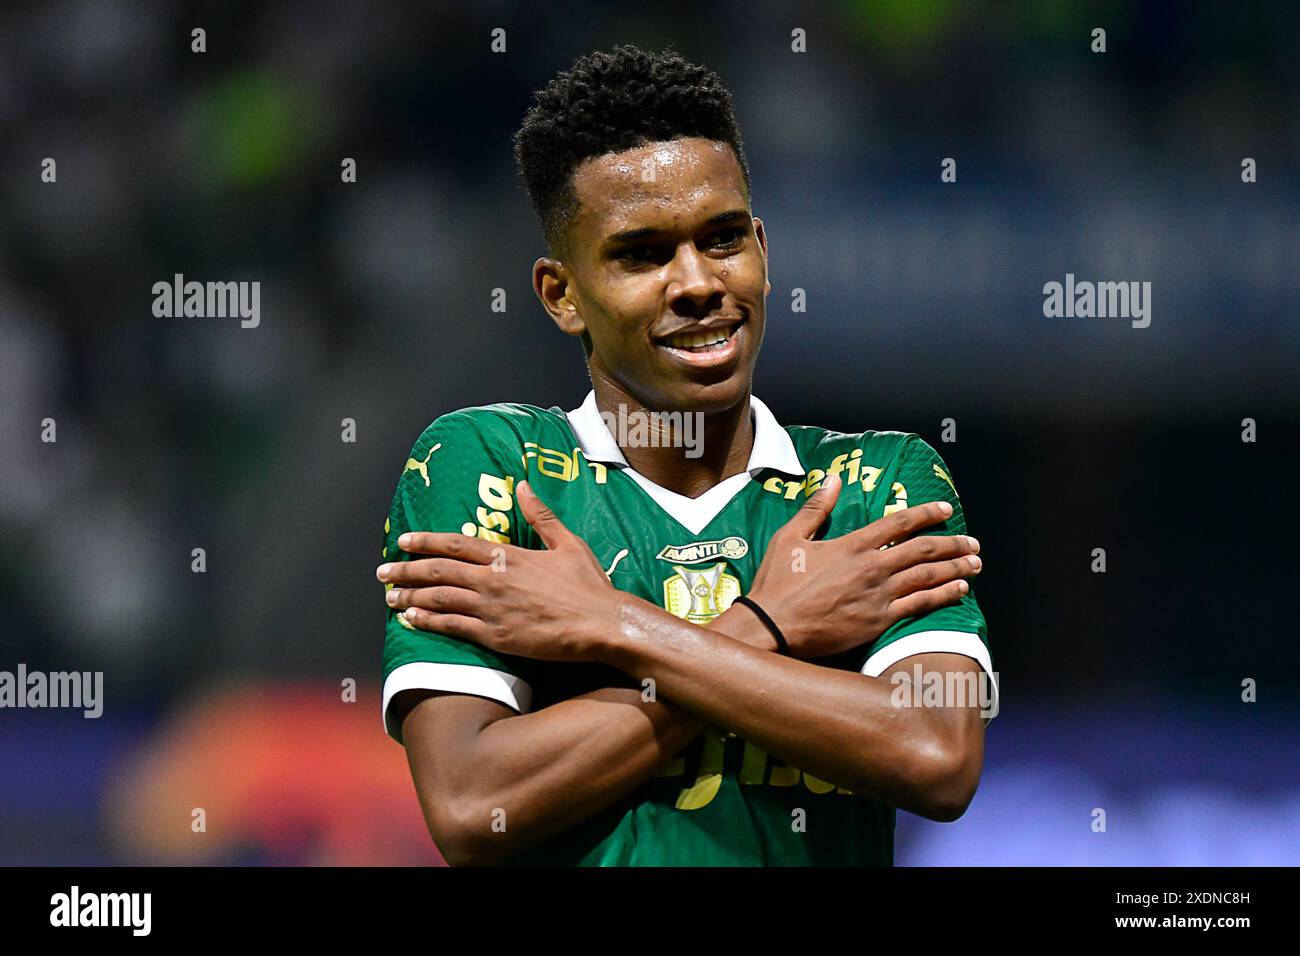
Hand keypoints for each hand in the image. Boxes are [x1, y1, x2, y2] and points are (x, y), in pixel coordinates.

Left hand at [377, 481, 623, 661]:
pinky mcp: (496, 637)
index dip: (426, 542)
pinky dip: (429, 622)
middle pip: (438, 572)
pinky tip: (413, 620)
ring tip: (390, 598)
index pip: (456, 545)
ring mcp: (492, 610)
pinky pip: (454, 628)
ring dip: (410, 597)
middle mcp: (494, 580)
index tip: (403, 540)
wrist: (601, 624)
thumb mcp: (567, 542)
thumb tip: (521, 485)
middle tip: (382, 572)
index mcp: (508, 556)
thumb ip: (540, 514)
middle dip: (406, 570)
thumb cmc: (588, 584)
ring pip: (440, 600)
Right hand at [744, 474, 980, 658]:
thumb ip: (815, 508)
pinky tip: (960, 591)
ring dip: (956, 568)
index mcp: (852, 544)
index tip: (946, 510)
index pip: (899, 522)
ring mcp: (878, 595)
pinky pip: (920, 605)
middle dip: (952, 543)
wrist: (773, 626)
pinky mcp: (879, 621)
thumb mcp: (789, 537)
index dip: (926, 514)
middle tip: (972, 541)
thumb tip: (833, 479)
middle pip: (922, 549)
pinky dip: (943, 595)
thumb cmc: (777, 583)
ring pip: (927, 576)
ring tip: (975, 563)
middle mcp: (872, 567)